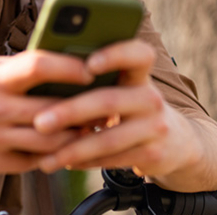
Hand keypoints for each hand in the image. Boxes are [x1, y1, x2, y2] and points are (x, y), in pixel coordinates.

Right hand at [0, 50, 94, 178]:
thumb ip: (14, 66)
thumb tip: (55, 60)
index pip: (39, 66)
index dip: (70, 67)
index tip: (91, 69)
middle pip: (53, 109)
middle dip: (83, 110)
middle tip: (103, 106)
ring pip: (49, 142)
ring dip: (74, 137)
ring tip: (88, 129)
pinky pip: (32, 163)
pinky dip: (50, 156)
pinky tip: (60, 148)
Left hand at [31, 39, 216, 189]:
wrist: (177, 142)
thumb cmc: (132, 107)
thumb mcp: (126, 88)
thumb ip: (98, 80)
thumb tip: (45, 74)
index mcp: (140, 75)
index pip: (138, 54)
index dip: (115, 55)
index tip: (89, 63)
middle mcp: (151, 98)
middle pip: (109, 101)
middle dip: (71, 112)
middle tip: (39, 122)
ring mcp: (154, 127)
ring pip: (108, 139)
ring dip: (72, 149)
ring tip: (45, 156)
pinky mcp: (152, 155)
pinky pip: (111, 160)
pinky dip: (84, 162)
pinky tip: (63, 162)